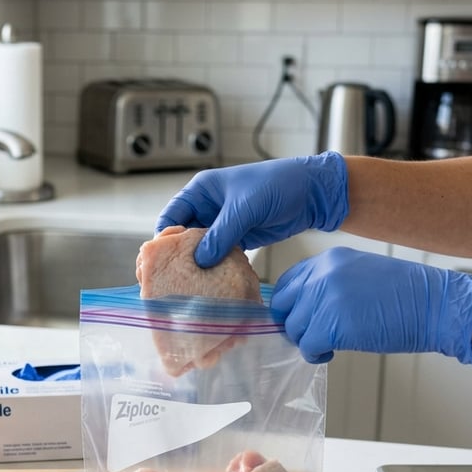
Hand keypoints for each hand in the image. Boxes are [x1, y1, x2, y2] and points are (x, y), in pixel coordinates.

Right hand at [154, 152, 348, 267]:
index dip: (164, 238)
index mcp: (201, 191)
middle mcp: (207, 208)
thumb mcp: (244, 208)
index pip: (172, 216)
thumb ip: (220, 234)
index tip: (160, 260)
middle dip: (179, 256)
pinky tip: (213, 282)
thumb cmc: (276, 185)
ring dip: (199, 265)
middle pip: (183, 236)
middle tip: (172, 279)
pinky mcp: (237, 239)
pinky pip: (219, 256)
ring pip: (201, 249)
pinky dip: (216, 268)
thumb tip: (200, 261)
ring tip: (191, 285)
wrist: (310, 193)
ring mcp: (222, 225)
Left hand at [269, 247, 471, 366]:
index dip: (290, 305)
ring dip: (308, 341)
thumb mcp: (360, 275)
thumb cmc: (406, 296)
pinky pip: (307, 346)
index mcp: (328, 260)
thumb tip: (304, 308)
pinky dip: (316, 354)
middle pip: (283, 305)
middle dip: (293, 324)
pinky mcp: (330, 325)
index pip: (287, 283)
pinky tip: (333, 352)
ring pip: (294, 328)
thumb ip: (329, 285)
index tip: (299, 319)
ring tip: (329, 344)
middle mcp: (321, 275)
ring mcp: (324, 298)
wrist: (435, 306)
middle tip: (312, 334)